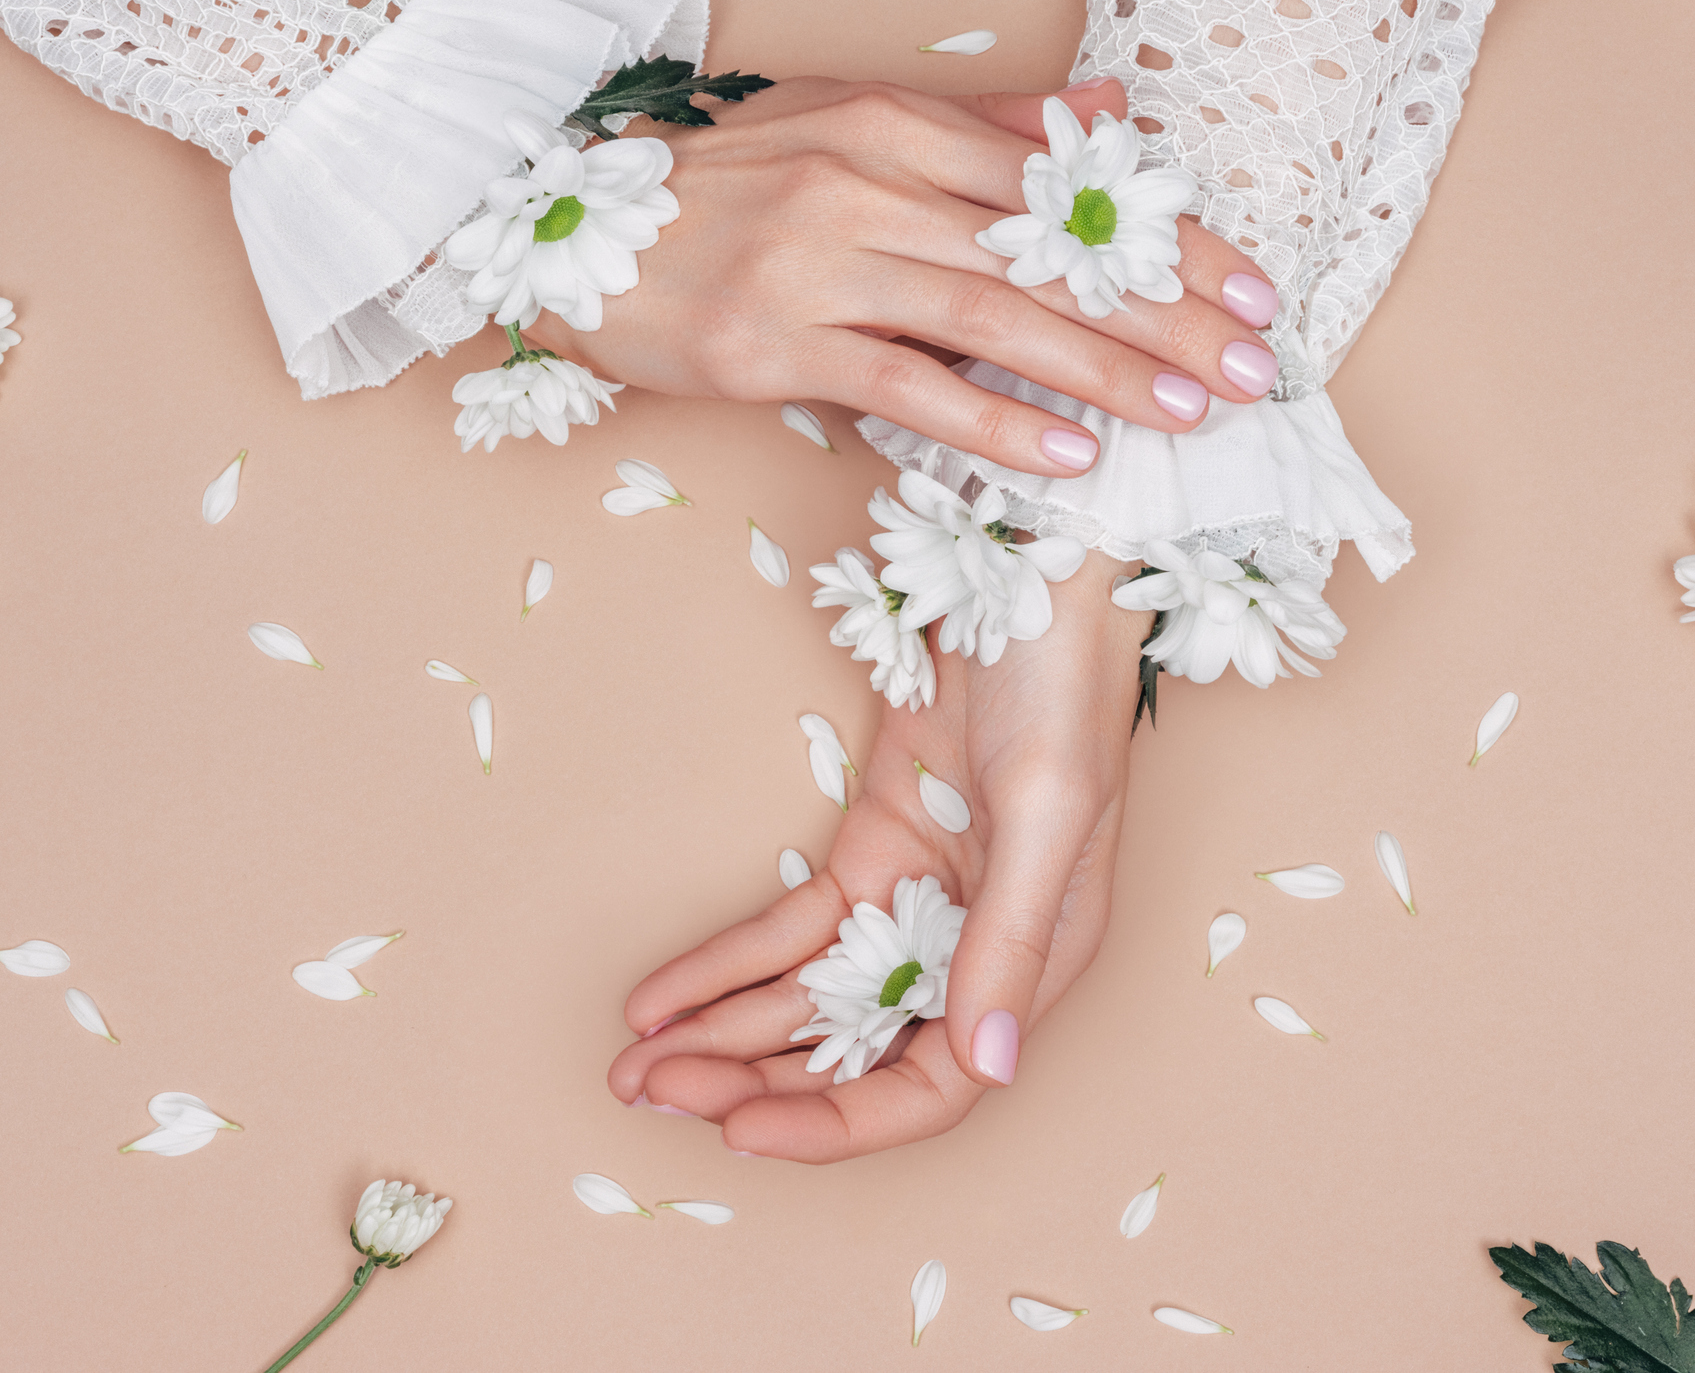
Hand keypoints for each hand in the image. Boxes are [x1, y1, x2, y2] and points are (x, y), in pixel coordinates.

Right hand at [530, 78, 1280, 479]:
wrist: (564, 226)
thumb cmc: (718, 186)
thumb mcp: (844, 123)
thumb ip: (979, 127)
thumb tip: (1102, 116)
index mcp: (894, 126)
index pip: (1062, 188)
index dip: (1166, 242)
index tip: (1249, 288)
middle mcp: (867, 185)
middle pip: (1046, 257)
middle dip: (1165, 316)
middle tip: (1252, 367)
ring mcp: (817, 262)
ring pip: (992, 321)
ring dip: (1104, 374)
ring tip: (1188, 415)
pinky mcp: (774, 343)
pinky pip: (906, 388)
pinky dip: (992, 425)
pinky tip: (1065, 457)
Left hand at [608, 552, 1152, 1161]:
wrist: (1032, 565)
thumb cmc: (1062, 676)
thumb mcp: (1049, 810)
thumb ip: (1011, 938)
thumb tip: (985, 1063)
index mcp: (1036, 958)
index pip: (933, 1085)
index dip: (836, 1122)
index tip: (739, 1129)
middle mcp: (974, 944)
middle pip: (856, 1052)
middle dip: (753, 1082)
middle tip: (653, 1090)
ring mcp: (916, 895)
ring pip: (810, 998)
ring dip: (724, 1035)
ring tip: (633, 1062)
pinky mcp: (872, 844)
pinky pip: (788, 928)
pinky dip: (723, 963)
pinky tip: (658, 995)